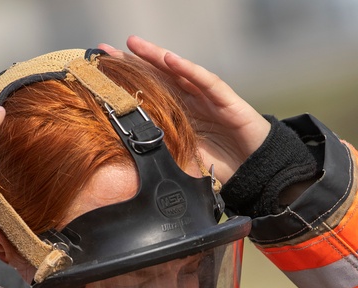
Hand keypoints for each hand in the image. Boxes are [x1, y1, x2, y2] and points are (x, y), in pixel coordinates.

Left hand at [100, 36, 270, 182]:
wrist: (258, 173)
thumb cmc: (224, 168)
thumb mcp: (185, 162)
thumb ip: (164, 154)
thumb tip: (129, 163)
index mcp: (180, 116)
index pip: (149, 94)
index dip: (125, 84)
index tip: (99, 76)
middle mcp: (191, 102)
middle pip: (157, 77)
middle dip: (131, 62)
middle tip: (103, 50)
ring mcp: (208, 98)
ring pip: (178, 72)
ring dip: (155, 57)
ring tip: (132, 44)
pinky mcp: (227, 101)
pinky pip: (206, 82)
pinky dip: (189, 70)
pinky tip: (171, 59)